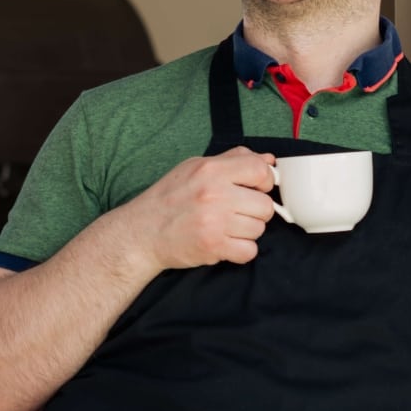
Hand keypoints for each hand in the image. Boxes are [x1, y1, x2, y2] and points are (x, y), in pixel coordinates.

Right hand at [116, 146, 276, 271]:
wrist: (142, 232)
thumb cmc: (169, 198)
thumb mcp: (194, 167)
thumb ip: (232, 160)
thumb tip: (268, 160)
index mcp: (211, 170)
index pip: (261, 170)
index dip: (264, 181)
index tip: (255, 188)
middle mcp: (214, 193)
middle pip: (265, 205)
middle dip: (255, 211)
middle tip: (236, 212)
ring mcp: (215, 221)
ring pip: (259, 229)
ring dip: (246, 231)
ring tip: (225, 227)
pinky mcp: (214, 246)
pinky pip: (249, 251)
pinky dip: (240, 250)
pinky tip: (224, 242)